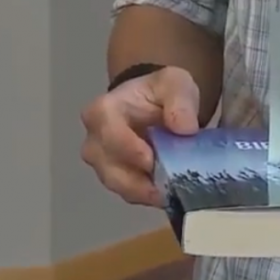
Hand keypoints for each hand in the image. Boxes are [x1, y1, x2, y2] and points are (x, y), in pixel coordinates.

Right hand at [80, 67, 200, 206]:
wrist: (153, 105)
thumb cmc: (160, 92)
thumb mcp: (175, 84)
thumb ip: (180, 102)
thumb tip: (184, 128)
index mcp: (103, 111)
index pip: (110, 135)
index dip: (131, 151)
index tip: (153, 160)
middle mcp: (94, 140)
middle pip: (111, 167)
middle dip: (140, 178)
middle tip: (169, 183)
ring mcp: (102, 162)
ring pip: (119, 185)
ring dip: (145, 191)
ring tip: (172, 191)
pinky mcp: (114, 178)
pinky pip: (129, 193)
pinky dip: (148, 195)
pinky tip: (168, 192)